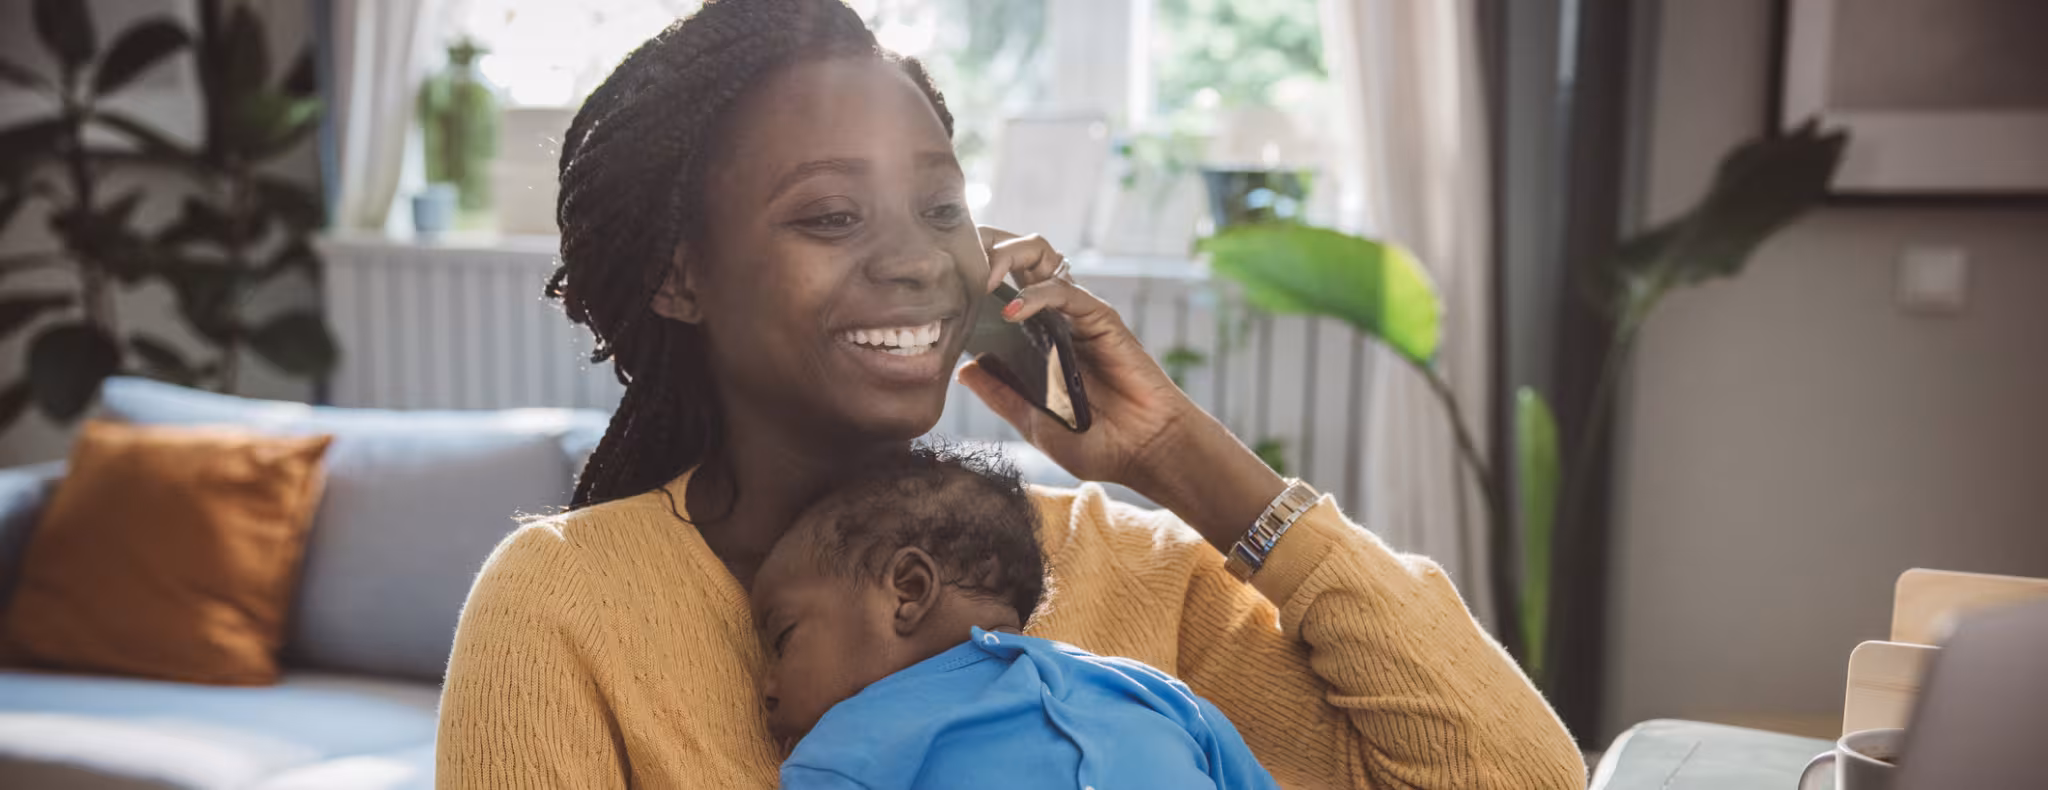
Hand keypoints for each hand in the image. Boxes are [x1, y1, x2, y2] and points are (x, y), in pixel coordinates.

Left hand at [960, 227, 1284, 547]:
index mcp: (1034, 344)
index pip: (997, 295)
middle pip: (1015, 263)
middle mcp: (1053, 321)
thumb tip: (962, 369)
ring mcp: (1076, 316)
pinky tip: (1013, 310)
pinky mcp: (1100, 318)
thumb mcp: (1035, 424)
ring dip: (1007, 259)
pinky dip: (1037, 293)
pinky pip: (1066, 290)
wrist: (1146, 453)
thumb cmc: (1098, 444)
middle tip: (956, 264)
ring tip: (981, 278)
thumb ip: (1002, 395)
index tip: (938, 288)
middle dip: (984, 252)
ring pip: (1040, 261)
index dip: (970, 283)